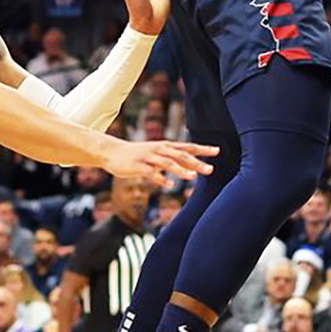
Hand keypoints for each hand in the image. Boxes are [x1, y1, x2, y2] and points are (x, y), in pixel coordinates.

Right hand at [101, 138, 217, 185]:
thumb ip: (172, 159)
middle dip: (196, 162)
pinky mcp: (139, 166)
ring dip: (180, 170)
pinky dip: (161, 178)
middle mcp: (159, 150)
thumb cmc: (137, 154)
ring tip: (192, 176)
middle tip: (210, 169)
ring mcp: (149, 158)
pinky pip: (151, 173)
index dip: (202, 149)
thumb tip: (190, 166)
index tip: (217, 151)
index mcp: (165, 146)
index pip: (187, 147)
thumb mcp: (157, 154)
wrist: (113, 152)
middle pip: (181, 155)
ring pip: (168, 163)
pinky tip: (170, 185)